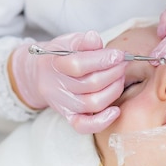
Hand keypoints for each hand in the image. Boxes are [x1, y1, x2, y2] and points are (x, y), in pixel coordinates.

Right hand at [9, 31, 126, 132]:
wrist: (42, 73)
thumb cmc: (61, 55)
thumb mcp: (68, 41)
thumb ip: (83, 41)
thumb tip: (94, 39)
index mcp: (55, 64)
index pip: (78, 65)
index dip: (102, 59)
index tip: (119, 55)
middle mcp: (57, 87)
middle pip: (90, 84)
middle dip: (114, 72)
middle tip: (123, 63)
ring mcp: (63, 104)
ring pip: (93, 103)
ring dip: (114, 90)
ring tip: (120, 77)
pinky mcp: (69, 117)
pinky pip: (83, 126)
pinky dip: (102, 121)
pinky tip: (116, 110)